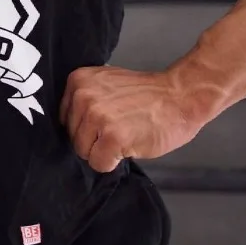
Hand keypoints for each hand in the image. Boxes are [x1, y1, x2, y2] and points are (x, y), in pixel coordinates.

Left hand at [59, 65, 202, 172]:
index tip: (107, 121)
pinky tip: (130, 144)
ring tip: (126, 134)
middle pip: (73, 138)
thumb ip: (85, 99)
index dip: (87, 127)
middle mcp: (83, 96)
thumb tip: (69, 126)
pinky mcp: (111, 137)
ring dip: (105, 151)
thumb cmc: (148, 95)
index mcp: (78, 80)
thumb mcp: (106, 84)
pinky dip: (114, 162)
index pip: (65, 119)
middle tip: (120, 127)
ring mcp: (96, 116)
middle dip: (95, 139)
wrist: (180, 97)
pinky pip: (99, 164)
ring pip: (84, 153)